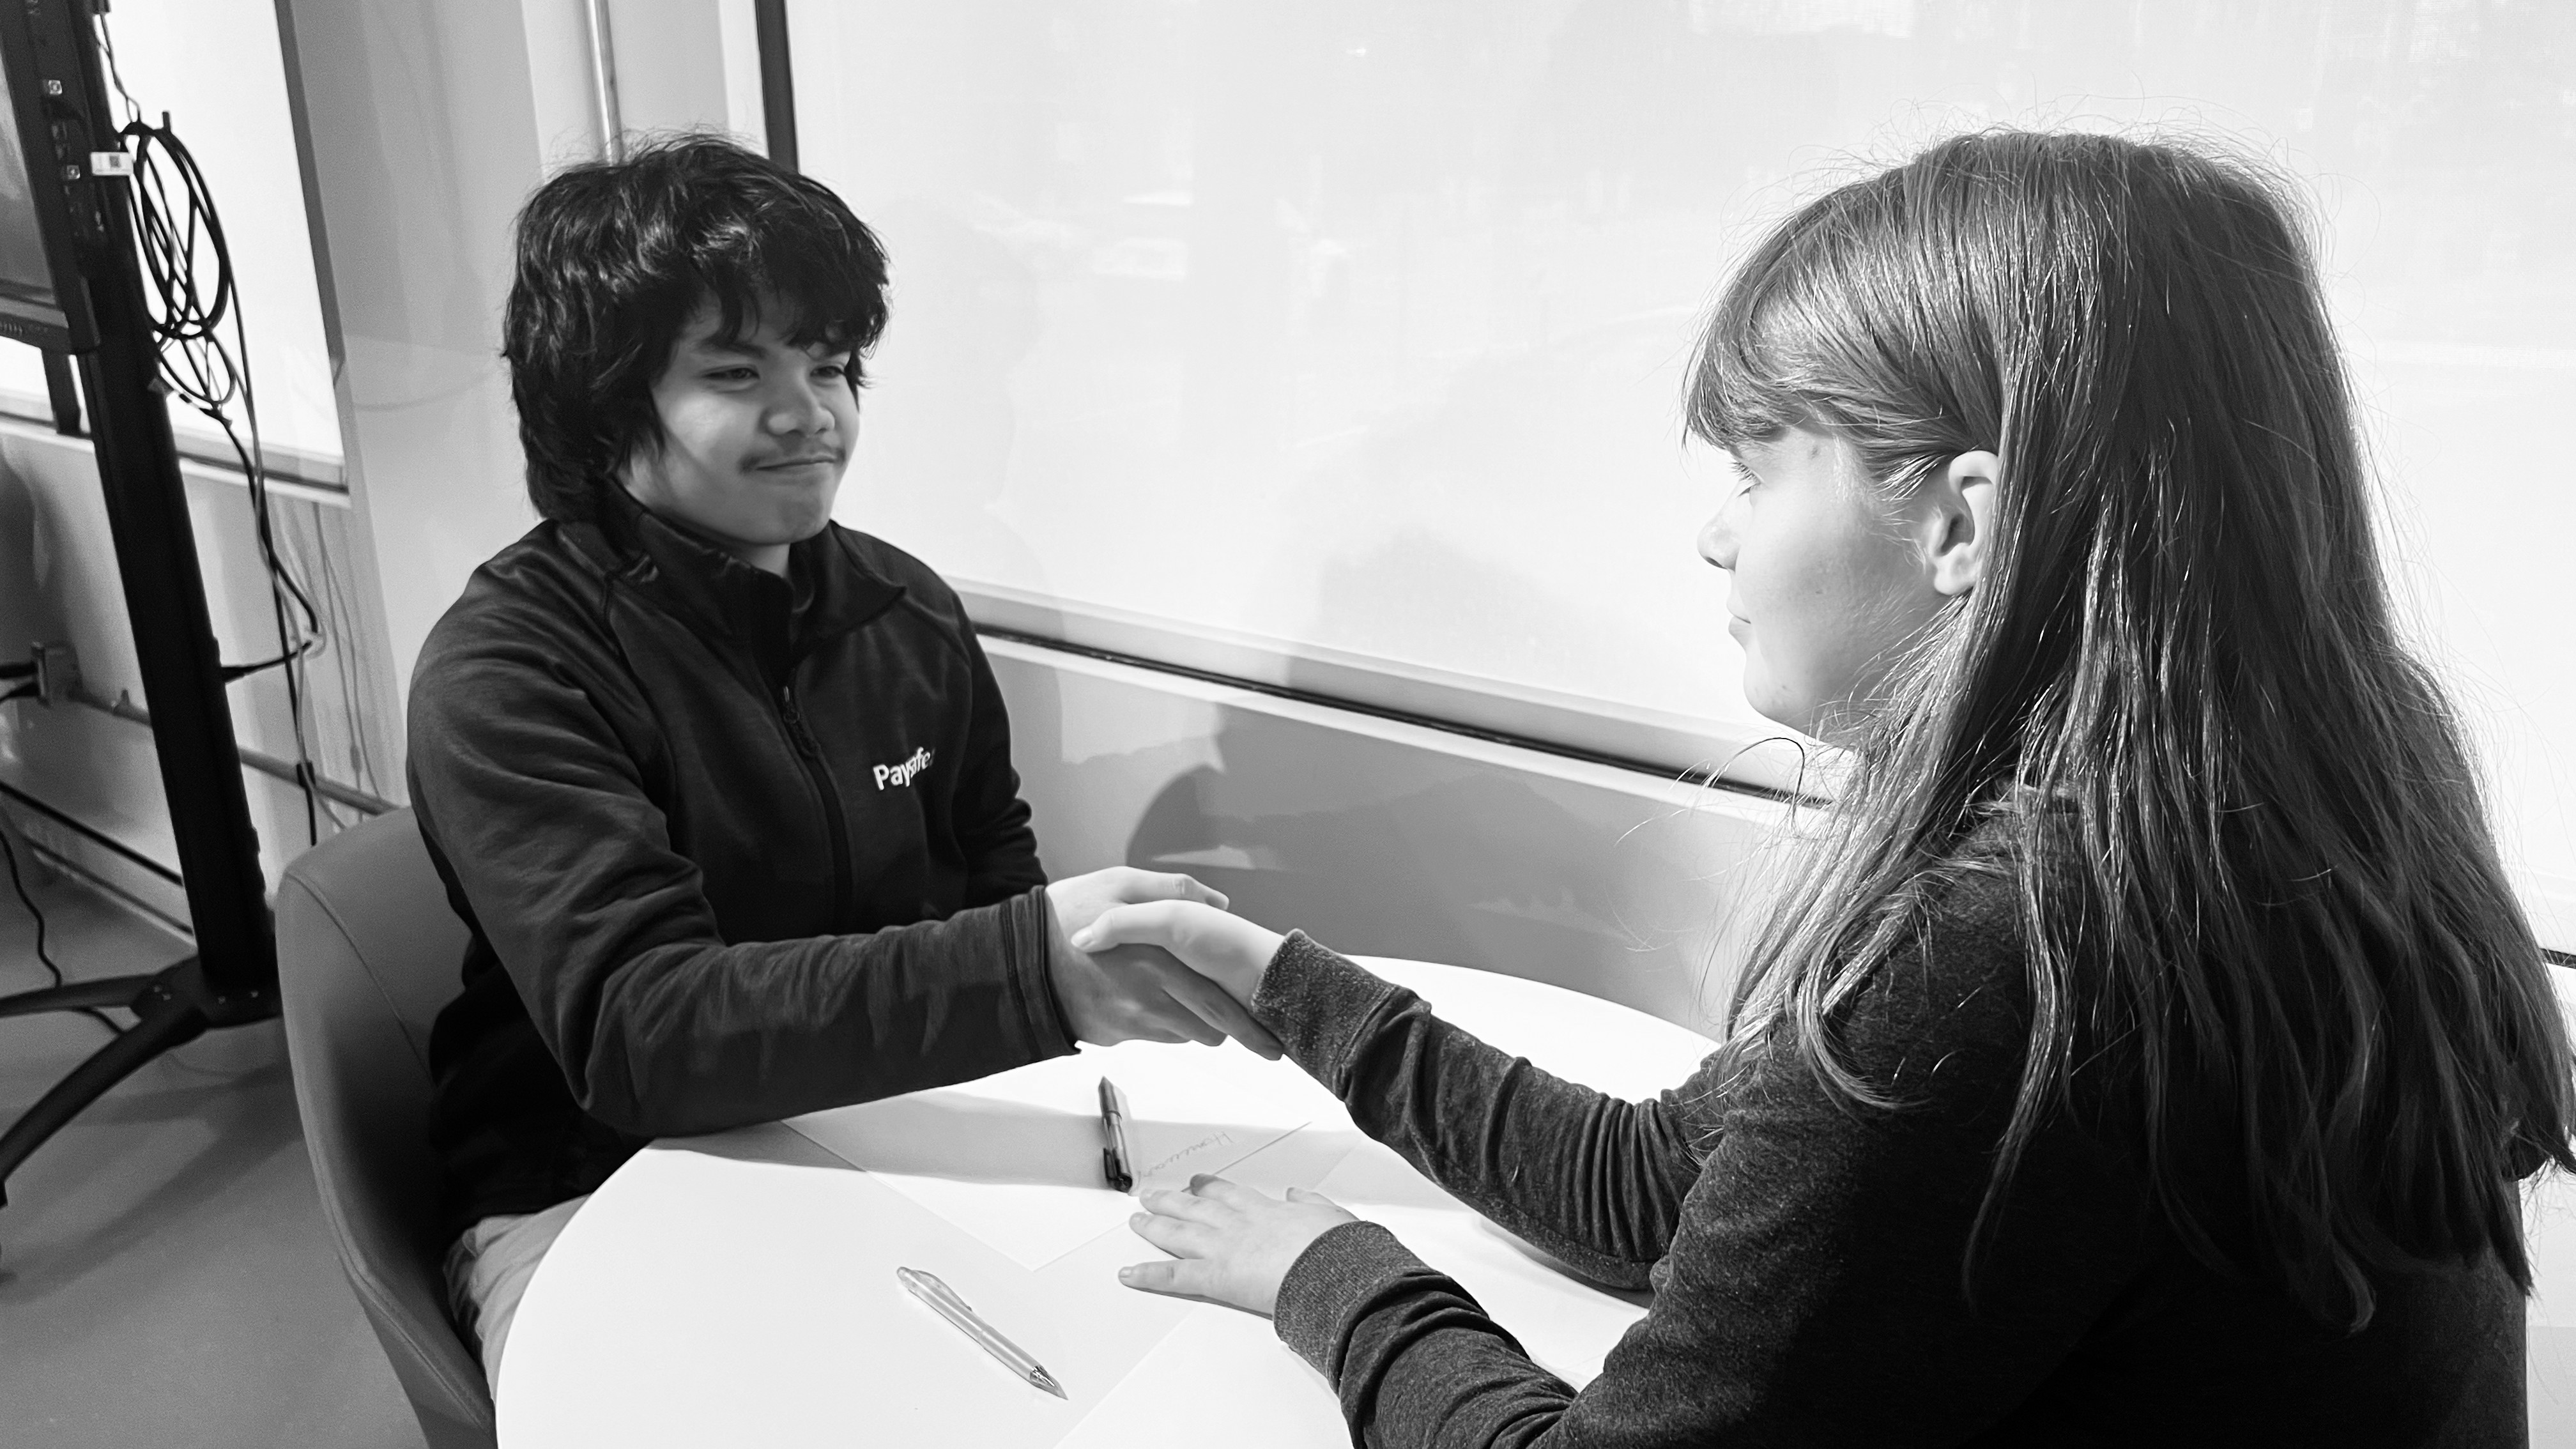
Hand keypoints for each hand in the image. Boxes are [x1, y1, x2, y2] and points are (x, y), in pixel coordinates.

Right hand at [1045, 869, 1282, 1057]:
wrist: (1011, 959)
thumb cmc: (1065, 915)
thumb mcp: (1117, 884)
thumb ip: (1172, 891)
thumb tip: (1217, 901)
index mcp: (1156, 964)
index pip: (1216, 1006)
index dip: (1249, 1025)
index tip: (1274, 1041)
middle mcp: (1146, 1001)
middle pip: (1207, 1030)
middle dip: (1236, 1034)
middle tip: (1260, 1039)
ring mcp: (1128, 1023)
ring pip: (1182, 1034)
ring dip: (1194, 1022)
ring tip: (1191, 1000)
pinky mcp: (1111, 1035)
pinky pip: (1153, 1035)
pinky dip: (1163, 1023)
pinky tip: (1153, 1000)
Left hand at [1118, 1174, 1358, 1316]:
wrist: (1333, 1269)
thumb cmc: (1336, 1248)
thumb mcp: (1330, 1215)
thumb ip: (1310, 1204)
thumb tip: (1297, 1195)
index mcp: (1265, 1210)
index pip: (1229, 1193)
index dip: (1209, 1187)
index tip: (1198, 1182)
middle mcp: (1237, 1223)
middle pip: (1195, 1206)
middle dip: (1172, 1199)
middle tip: (1153, 1195)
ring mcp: (1222, 1247)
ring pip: (1177, 1232)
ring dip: (1153, 1225)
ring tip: (1136, 1220)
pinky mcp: (1215, 1276)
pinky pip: (1173, 1275)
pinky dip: (1148, 1274)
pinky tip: (1129, 1273)